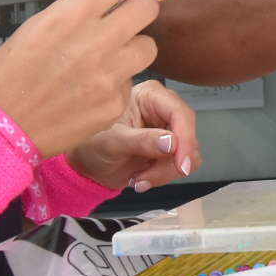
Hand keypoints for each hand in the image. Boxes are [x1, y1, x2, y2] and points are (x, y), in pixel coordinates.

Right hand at [0, 0, 159, 156]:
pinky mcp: (113, 105)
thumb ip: (77, 9)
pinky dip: (115, 83)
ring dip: (133, 48)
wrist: (1, 126)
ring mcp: (108, 75)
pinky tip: (91, 90)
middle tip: (128, 17)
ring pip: (148, 47)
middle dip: (140, 8)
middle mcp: (96, 41)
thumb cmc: (11, 73)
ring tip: (110, 57)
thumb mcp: (38, 26)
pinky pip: (129, 82)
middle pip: (149, 8)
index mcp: (73, 14)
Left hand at [66, 79, 200, 190]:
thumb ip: (141, 141)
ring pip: (188, 153)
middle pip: (187, 135)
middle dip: (169, 163)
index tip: (181, 166)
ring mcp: (167, 129)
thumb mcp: (113, 142)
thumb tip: (171, 143)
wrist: (87, 165)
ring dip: (164, 173)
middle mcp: (163, 108)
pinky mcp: (169, 149)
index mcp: (149, 95)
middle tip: (144, 179)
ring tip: (138, 180)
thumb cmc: (92, 144)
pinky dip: (163, 177)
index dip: (185, 139)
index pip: (179, 113)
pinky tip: (142, 179)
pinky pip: (180, 165)